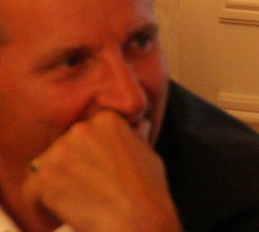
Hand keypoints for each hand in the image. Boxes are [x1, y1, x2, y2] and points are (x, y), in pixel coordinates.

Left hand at [21, 111, 180, 231]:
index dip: (89, 156)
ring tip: (73, 204)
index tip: (96, 174)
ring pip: (45, 168)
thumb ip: (133, 137)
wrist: (138, 218)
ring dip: (54, 185)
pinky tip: (58, 216)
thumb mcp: (147, 152)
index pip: (86, 135)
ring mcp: (60, 152)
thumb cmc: (148, 190)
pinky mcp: (44, 178)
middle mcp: (81, 129)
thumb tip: (138, 124)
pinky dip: (39, 206)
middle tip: (84, 191)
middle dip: (70, 168)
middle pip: (64, 148)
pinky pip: (31, 192)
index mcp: (107, 119)